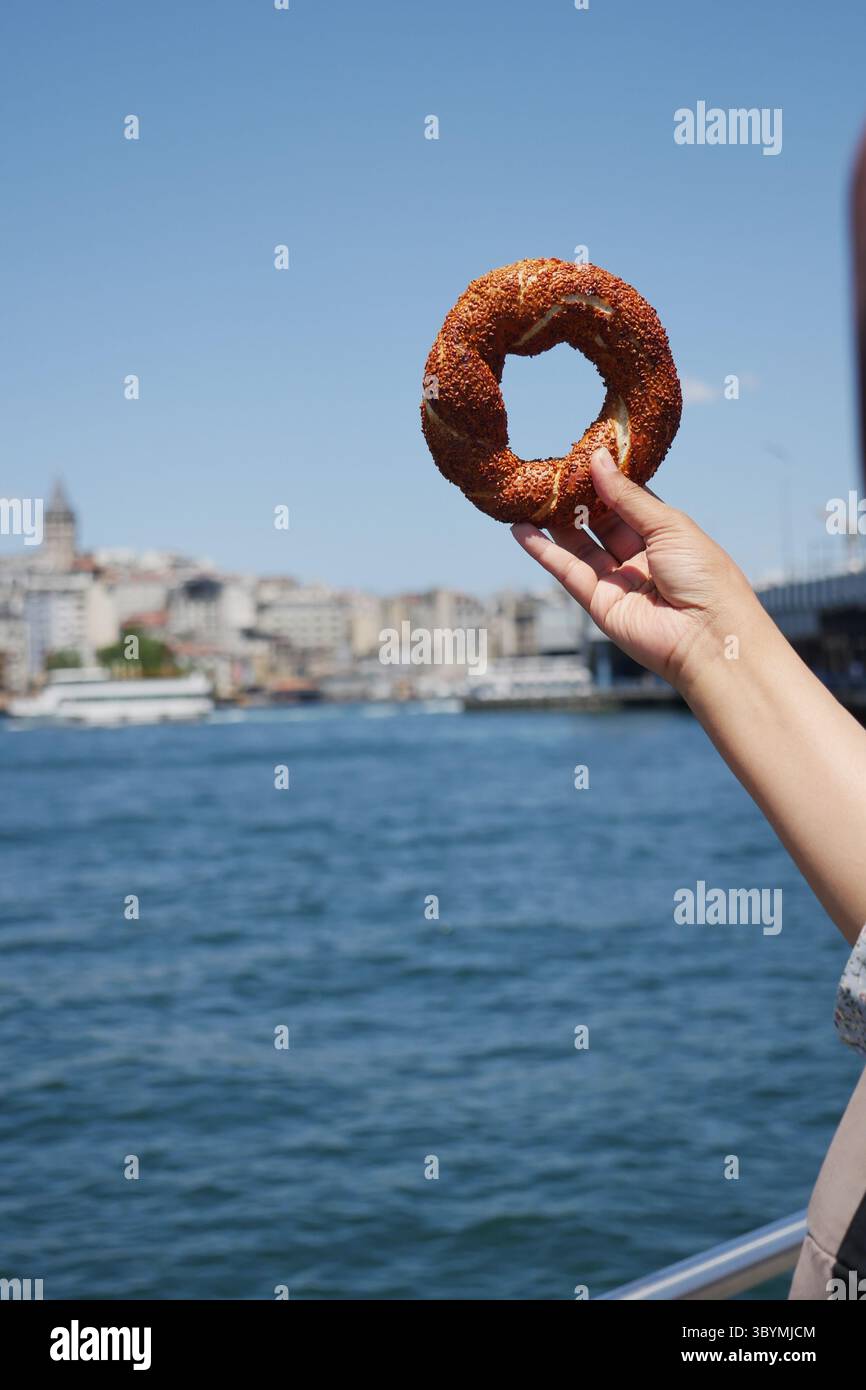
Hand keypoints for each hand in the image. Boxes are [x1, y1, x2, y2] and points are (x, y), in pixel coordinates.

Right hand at [511, 447, 759, 692]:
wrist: (708, 635)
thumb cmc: (703, 575)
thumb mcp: (667, 524)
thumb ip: (626, 495)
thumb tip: (598, 458)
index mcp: (664, 536)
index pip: (627, 502)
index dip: (604, 481)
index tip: (579, 457)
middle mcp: (640, 559)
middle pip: (599, 523)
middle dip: (575, 500)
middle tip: (547, 475)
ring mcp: (618, 583)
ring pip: (579, 547)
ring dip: (553, 524)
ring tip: (527, 497)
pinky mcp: (599, 605)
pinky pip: (568, 573)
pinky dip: (544, 552)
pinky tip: (521, 531)